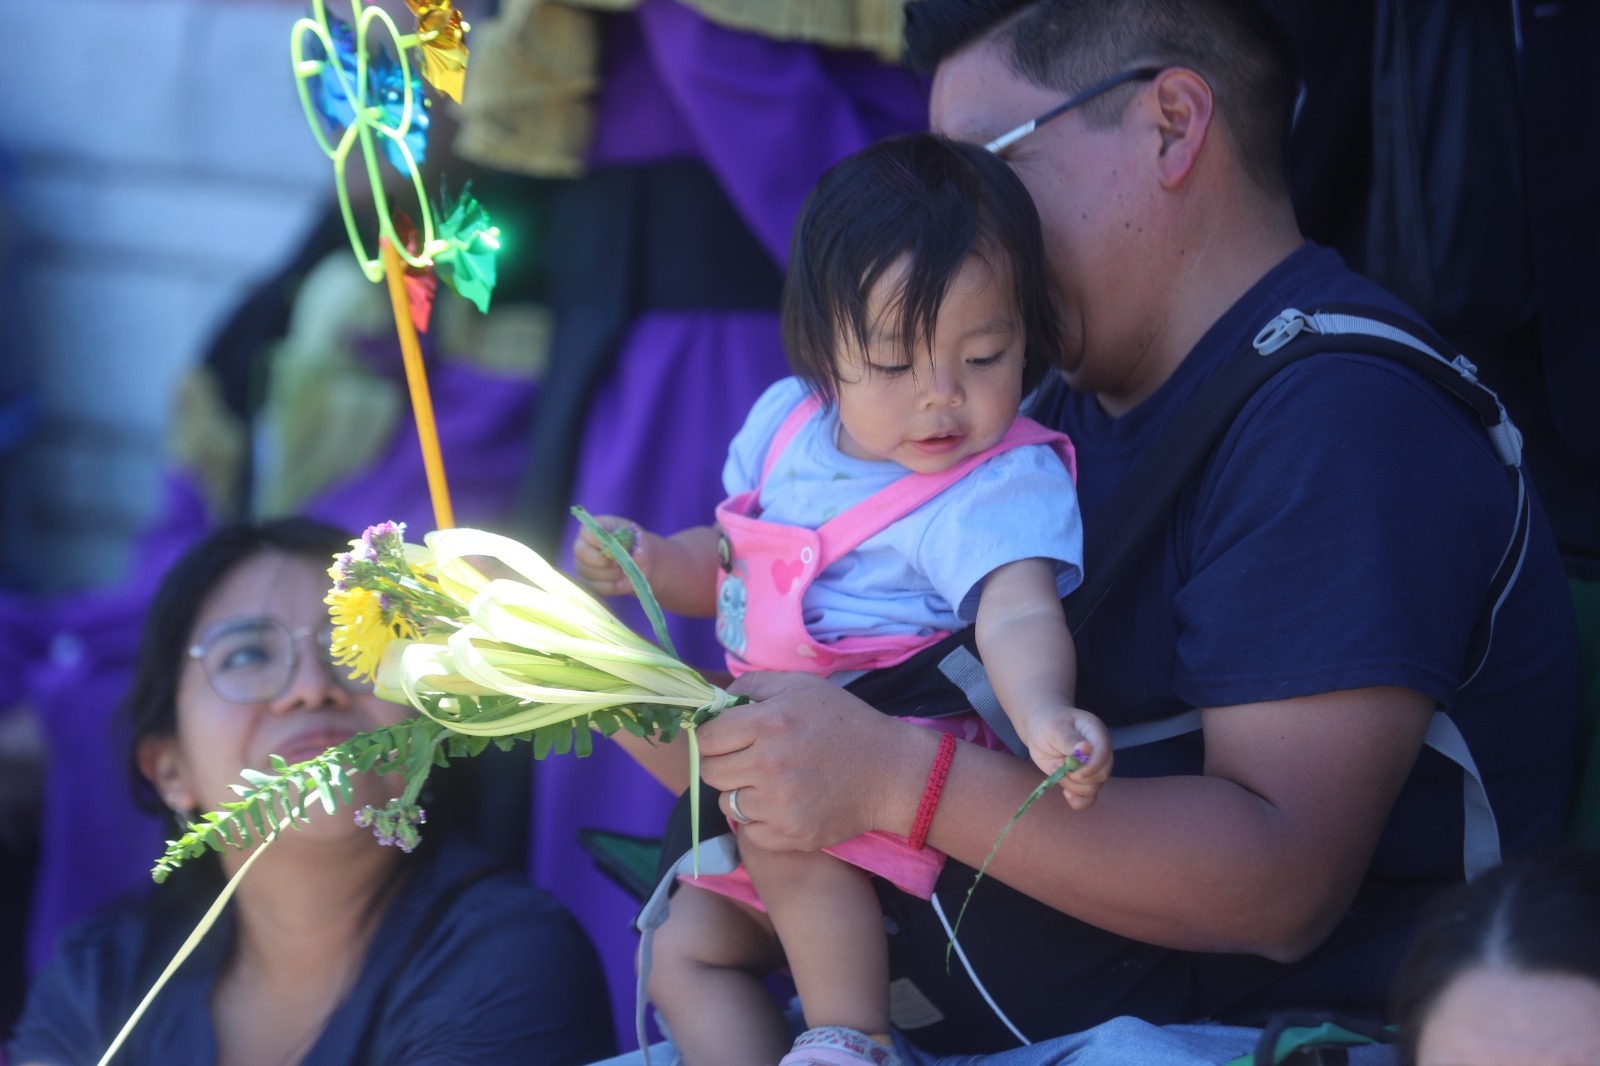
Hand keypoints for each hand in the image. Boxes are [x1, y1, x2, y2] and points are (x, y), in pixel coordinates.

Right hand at [571, 514, 647, 596]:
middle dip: (602, 559)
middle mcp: (582, 545)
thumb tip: (608, 543)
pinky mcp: (586, 583)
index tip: (612, 545)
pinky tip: (619, 580)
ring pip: (588, 572)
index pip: (586, 531)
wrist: (642, 563)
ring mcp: (582, 565)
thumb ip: (619, 537)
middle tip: (618, 562)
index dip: (597, 540)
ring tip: (622, 569)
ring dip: (610, 574)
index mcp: (593, 528)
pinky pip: (595, 587)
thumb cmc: (636, 544)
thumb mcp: (633, 536)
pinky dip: (611, 586)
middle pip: (580, 551)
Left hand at [698, 671, 931, 852]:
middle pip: (710, 772)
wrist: (890, 771)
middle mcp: (769, 764)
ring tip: (771, 782)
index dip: (712, 737)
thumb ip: (752, 685)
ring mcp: (779, 803)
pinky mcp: (790, 834)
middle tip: (747, 760)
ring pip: (727, 803)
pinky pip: (749, 831)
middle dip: (723, 764)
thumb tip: (713, 701)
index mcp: (769, 722)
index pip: (707, 738)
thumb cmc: (844, 722)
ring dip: (742, 793)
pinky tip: (783, 805)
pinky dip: (760, 821)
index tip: (727, 739)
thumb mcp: (802, 686)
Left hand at [1022, 705, 1112, 810]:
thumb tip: (1086, 749)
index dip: (1091, 767)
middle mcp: (1098, 752)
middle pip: (1101, 774)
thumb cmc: (1047, 723)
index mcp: (1096, 733)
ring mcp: (1092, 767)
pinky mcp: (1083, 779)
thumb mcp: (1055, 728)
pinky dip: (1079, 801)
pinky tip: (1066, 794)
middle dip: (1078, 778)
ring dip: (1072, 787)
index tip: (1073, 772)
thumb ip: (1069, 740)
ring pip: (1093, 788)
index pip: (1103, 753)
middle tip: (1057, 767)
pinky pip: (1089, 798)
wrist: (1039, 729)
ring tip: (1055, 770)